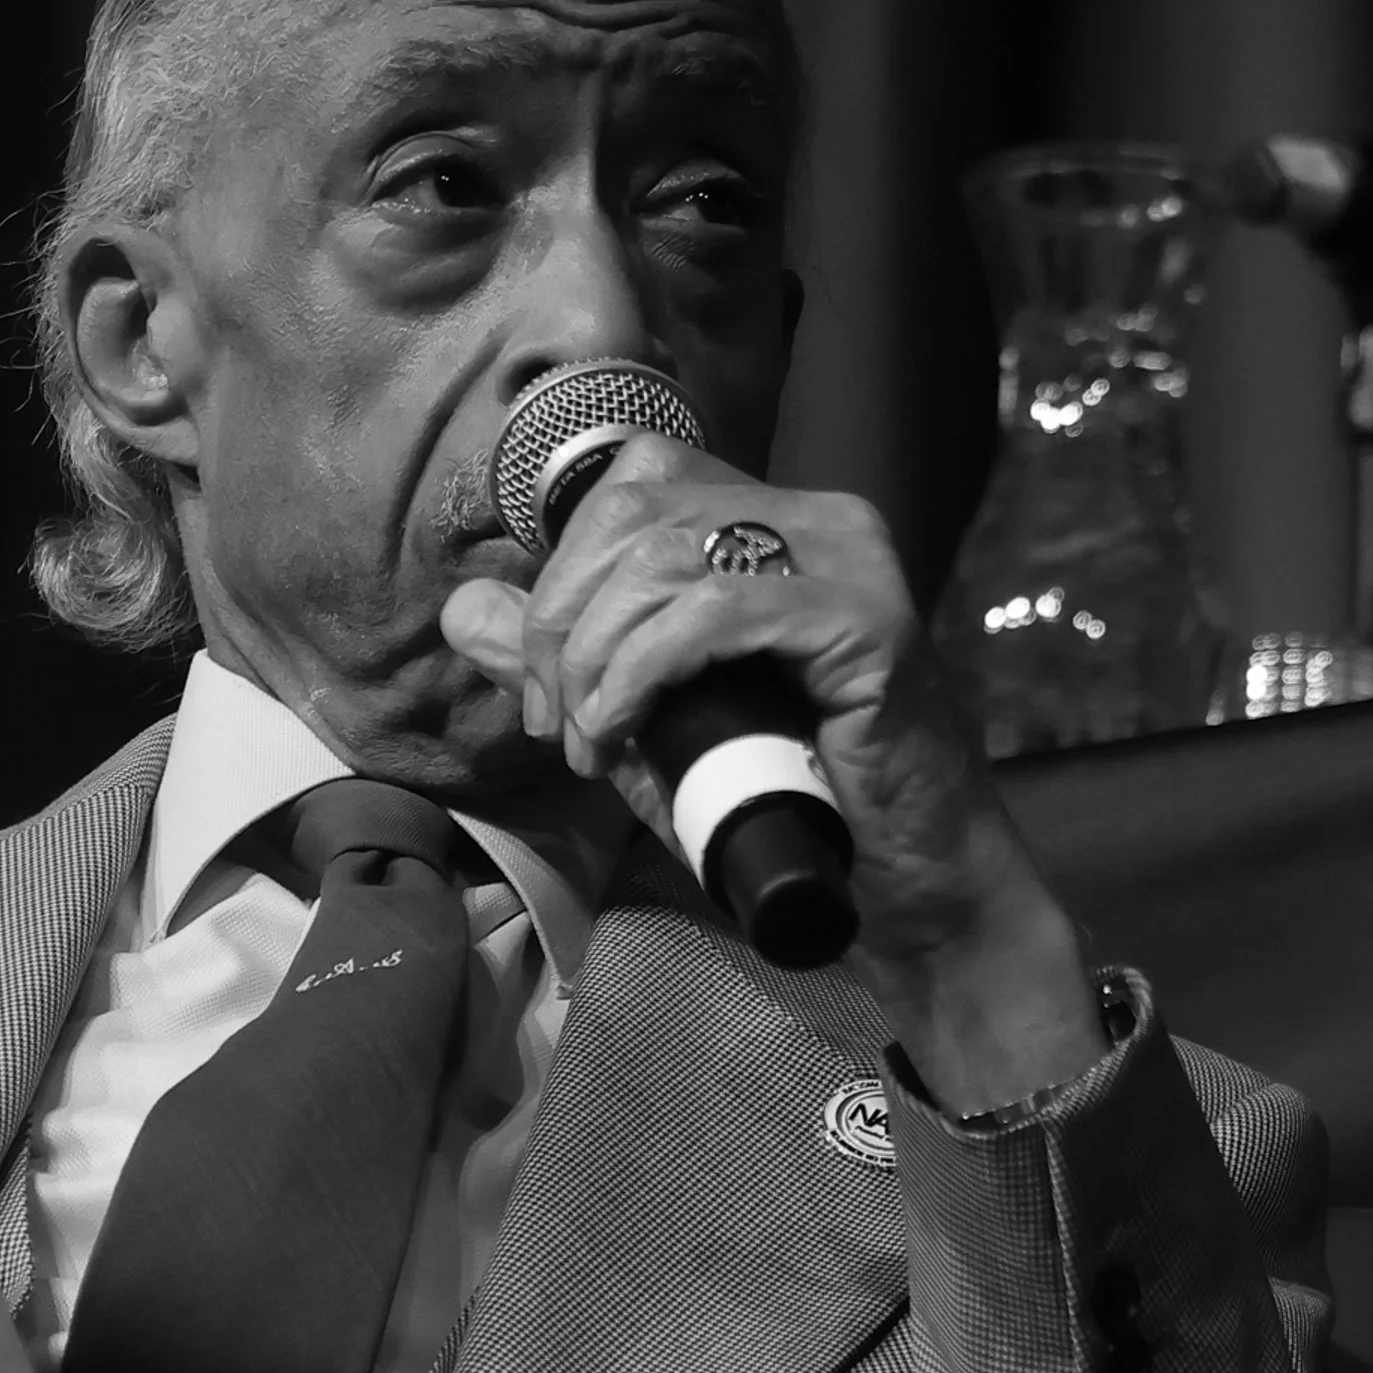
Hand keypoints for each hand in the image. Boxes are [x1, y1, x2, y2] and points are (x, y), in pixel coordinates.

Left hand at [440, 440, 1107, 1113]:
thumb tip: (465, 608)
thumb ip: (566, 664)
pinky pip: (718, 611)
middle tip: (563, 731)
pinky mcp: (869, 617)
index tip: (549, 692)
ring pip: (664, 559)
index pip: (630, 483)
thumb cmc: (789, 807)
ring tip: (592, 746)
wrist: (906, 890)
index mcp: (771, 519)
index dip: (562, 575)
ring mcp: (850, 557)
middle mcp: (818, 515)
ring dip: (594, 661)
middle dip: (564, 625)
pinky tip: (620, 734)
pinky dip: (642, 673)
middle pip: (633, 513)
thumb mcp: (648, 728)